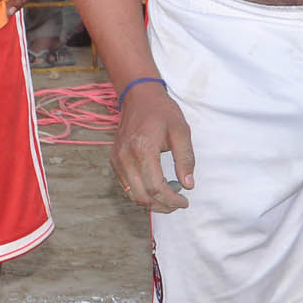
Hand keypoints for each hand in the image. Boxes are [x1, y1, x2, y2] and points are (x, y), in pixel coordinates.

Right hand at [112, 83, 195, 212]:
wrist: (139, 96)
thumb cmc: (162, 112)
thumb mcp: (181, 131)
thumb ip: (185, 159)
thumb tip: (188, 185)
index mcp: (143, 149)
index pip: (155, 187)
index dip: (172, 200)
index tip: (185, 201)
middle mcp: (125, 157)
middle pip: (142, 196)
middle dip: (162, 206)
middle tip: (178, 203)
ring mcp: (117, 159)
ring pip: (132, 195)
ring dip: (151, 202)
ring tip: (168, 197)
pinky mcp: (114, 160)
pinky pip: (126, 186)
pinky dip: (141, 192)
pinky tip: (155, 187)